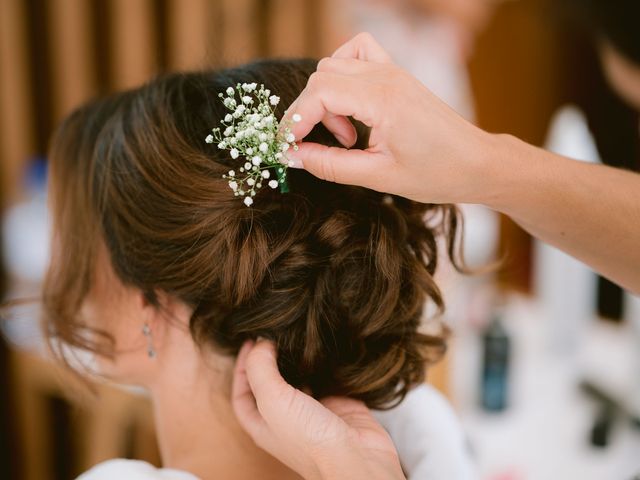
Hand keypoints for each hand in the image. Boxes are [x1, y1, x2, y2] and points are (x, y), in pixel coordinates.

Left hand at [231, 339, 404, 479]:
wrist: (357, 459)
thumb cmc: (310, 440)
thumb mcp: (272, 400)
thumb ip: (260, 367)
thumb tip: (260, 341)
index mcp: (263, 424)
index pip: (242, 393)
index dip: (241, 367)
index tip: (250, 340)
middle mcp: (286, 419)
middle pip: (270, 384)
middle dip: (269, 359)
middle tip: (274, 333)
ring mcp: (313, 412)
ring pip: (300, 379)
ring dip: (298, 359)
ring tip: (297, 336)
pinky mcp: (339, 404)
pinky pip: (329, 378)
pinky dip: (326, 363)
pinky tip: (324, 348)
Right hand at [283, 32, 499, 204]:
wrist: (477, 163)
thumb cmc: (437, 174)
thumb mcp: (378, 177)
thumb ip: (330, 165)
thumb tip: (292, 156)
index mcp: (383, 99)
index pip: (319, 93)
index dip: (296, 120)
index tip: (288, 148)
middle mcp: (386, 76)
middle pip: (322, 76)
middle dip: (308, 112)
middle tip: (319, 147)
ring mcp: (392, 70)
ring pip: (335, 64)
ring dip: (326, 98)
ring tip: (345, 136)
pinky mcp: (396, 74)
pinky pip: (357, 54)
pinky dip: (342, 73)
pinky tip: (351, 105)